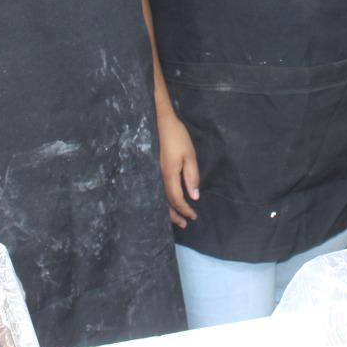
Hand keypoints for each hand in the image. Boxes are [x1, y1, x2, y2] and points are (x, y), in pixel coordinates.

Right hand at [157, 111, 199, 228]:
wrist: (159, 121)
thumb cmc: (177, 137)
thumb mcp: (189, 155)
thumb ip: (192, 176)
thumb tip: (194, 196)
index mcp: (169, 175)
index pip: (177, 199)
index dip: (185, 210)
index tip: (194, 216)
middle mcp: (158, 178)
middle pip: (165, 203)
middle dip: (175, 215)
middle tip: (185, 224)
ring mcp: (153, 174)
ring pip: (159, 198)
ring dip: (168, 210)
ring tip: (176, 218)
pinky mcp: (152, 170)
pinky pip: (157, 191)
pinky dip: (162, 200)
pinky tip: (166, 202)